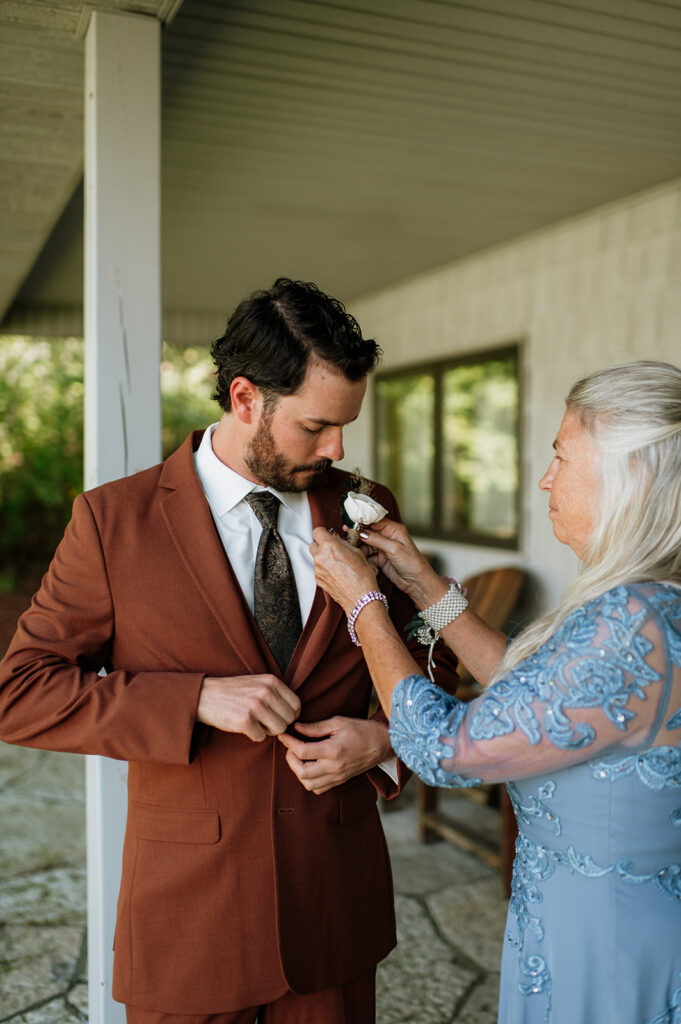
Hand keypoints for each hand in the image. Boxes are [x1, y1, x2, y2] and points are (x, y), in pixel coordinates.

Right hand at [197, 674, 300, 741]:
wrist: (205, 696)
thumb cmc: (234, 692)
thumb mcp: (257, 683)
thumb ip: (277, 693)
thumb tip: (296, 713)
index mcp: (271, 681)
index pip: (297, 705)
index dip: (290, 715)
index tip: (278, 717)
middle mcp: (265, 692)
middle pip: (289, 720)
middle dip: (278, 725)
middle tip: (263, 722)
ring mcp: (255, 706)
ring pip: (278, 730)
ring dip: (267, 731)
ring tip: (255, 723)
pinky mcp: (244, 720)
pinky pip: (260, 737)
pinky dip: (253, 736)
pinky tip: (244, 727)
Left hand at [277, 716, 392, 793]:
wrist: (383, 744)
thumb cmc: (362, 729)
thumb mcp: (338, 722)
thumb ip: (316, 727)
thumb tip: (296, 728)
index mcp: (334, 750)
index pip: (302, 751)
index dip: (288, 742)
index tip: (283, 734)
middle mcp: (334, 767)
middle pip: (301, 772)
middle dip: (290, 760)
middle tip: (290, 747)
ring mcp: (337, 777)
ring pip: (308, 784)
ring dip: (298, 771)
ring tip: (299, 757)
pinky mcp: (340, 781)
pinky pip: (318, 788)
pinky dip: (309, 780)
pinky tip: (309, 766)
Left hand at [310, 528, 377, 614]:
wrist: (361, 597)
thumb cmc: (362, 576)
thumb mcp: (356, 552)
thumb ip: (342, 543)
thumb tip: (336, 539)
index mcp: (329, 546)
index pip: (317, 531)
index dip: (323, 533)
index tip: (328, 535)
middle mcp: (320, 557)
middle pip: (313, 544)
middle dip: (321, 545)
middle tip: (333, 549)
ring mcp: (317, 570)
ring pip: (315, 558)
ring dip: (323, 558)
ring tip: (338, 563)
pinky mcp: (318, 580)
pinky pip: (318, 569)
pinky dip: (324, 569)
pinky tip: (337, 573)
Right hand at [356, 518, 445, 606]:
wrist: (417, 582)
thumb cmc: (412, 563)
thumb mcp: (394, 549)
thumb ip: (377, 539)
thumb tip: (361, 532)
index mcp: (393, 529)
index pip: (375, 521)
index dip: (362, 522)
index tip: (350, 524)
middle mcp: (387, 537)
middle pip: (367, 533)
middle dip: (359, 539)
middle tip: (349, 542)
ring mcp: (383, 548)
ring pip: (365, 546)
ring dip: (363, 554)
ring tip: (363, 560)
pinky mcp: (380, 559)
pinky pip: (368, 558)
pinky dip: (368, 563)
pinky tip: (374, 570)